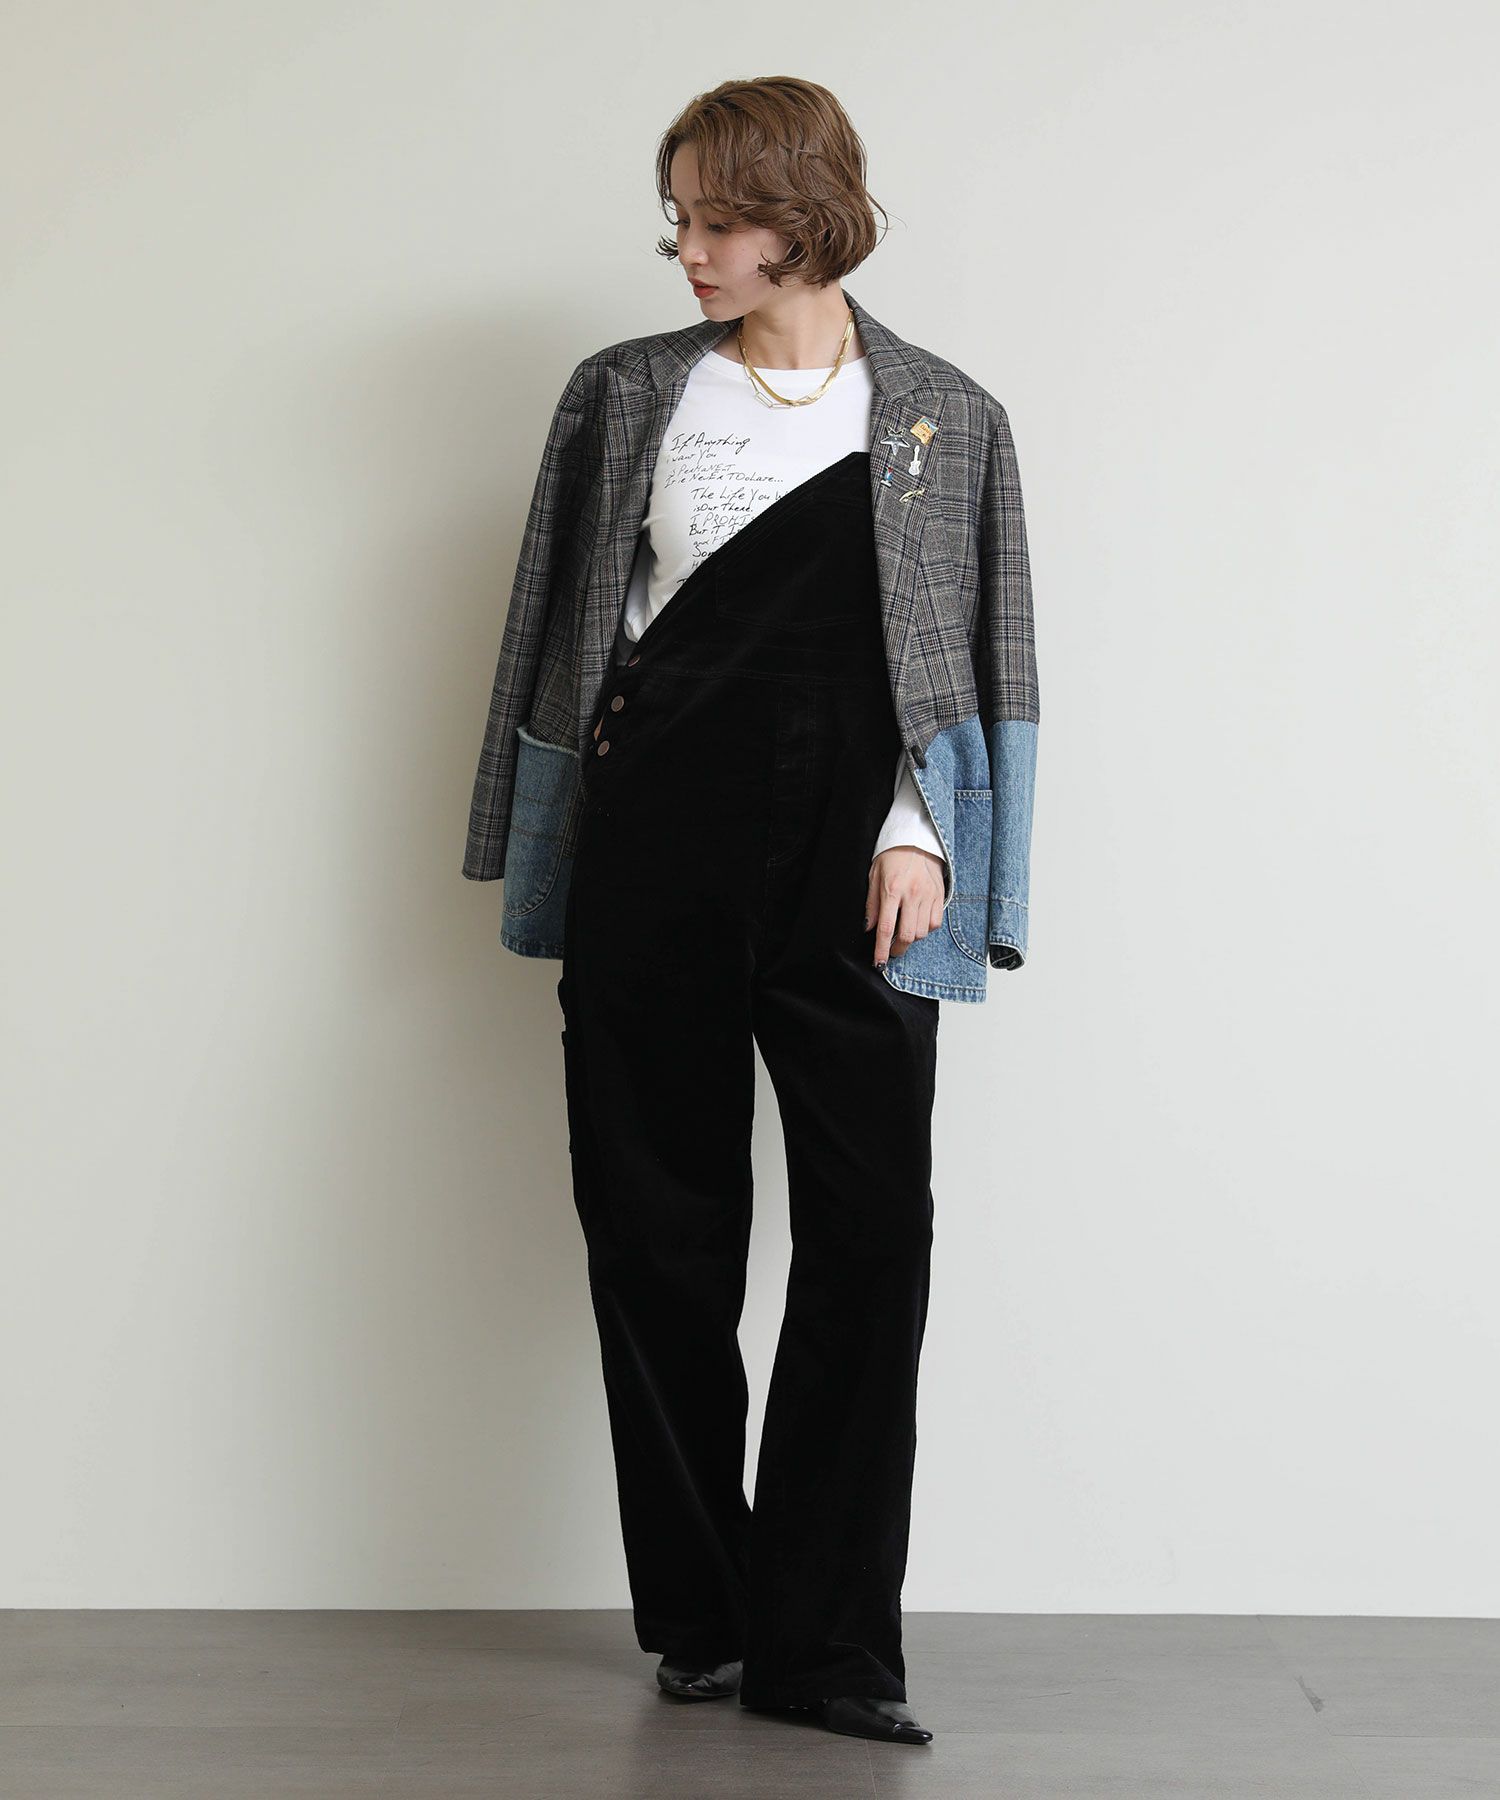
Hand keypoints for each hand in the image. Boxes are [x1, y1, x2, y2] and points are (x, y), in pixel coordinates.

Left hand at [865, 846, 944, 965]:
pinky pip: (935, 923)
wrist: (916, 839)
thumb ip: (871, 904)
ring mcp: (928, 895)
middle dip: (898, 949)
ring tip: (904, 931)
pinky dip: (926, 929)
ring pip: (922, 932)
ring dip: (911, 938)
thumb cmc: (892, 857)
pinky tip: (917, 922)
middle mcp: (912, 894)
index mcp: (892, 889)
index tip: (879, 962)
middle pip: (908, 935)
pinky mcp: (939, 895)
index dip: (882, 949)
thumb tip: (869, 928)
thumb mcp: (874, 876)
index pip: (886, 928)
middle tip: (891, 950)